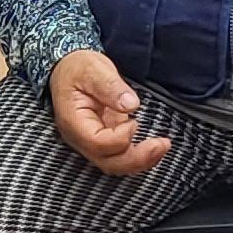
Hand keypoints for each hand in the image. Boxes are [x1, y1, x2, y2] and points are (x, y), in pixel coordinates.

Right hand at [49, 49, 171, 175]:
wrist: (69, 70)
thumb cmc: (78, 68)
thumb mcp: (93, 69)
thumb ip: (110, 87)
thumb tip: (131, 104)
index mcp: (73, 122)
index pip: (98, 143)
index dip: (121, 136)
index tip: (134, 119)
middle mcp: (80, 138)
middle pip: (108, 162)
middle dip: (137, 158)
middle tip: (163, 144)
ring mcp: (92, 142)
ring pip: (115, 164)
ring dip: (141, 161)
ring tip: (163, 147)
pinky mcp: (104, 141)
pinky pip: (120, 157)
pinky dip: (138, 156)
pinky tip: (154, 148)